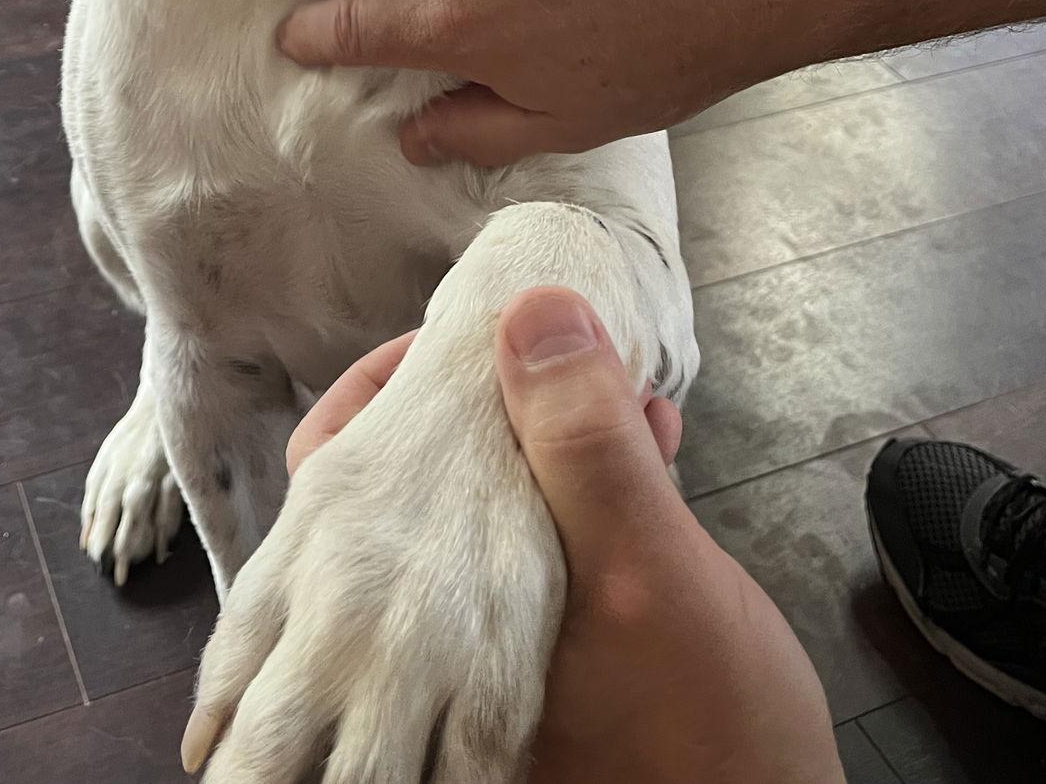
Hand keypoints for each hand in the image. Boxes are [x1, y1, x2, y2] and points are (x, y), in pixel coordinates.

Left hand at [291, 291, 843, 783]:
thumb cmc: (708, 730)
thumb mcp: (649, 571)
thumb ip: (586, 448)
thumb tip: (532, 314)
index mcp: (425, 634)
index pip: (336, 476)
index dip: (383, 391)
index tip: (456, 338)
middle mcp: (434, 652)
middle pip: (410, 489)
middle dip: (484, 407)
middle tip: (546, 351)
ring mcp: (489, 661)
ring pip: (483, 513)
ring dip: (545, 440)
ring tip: (616, 388)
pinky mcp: (551, 661)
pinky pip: (543, 547)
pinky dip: (584, 488)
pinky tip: (653, 441)